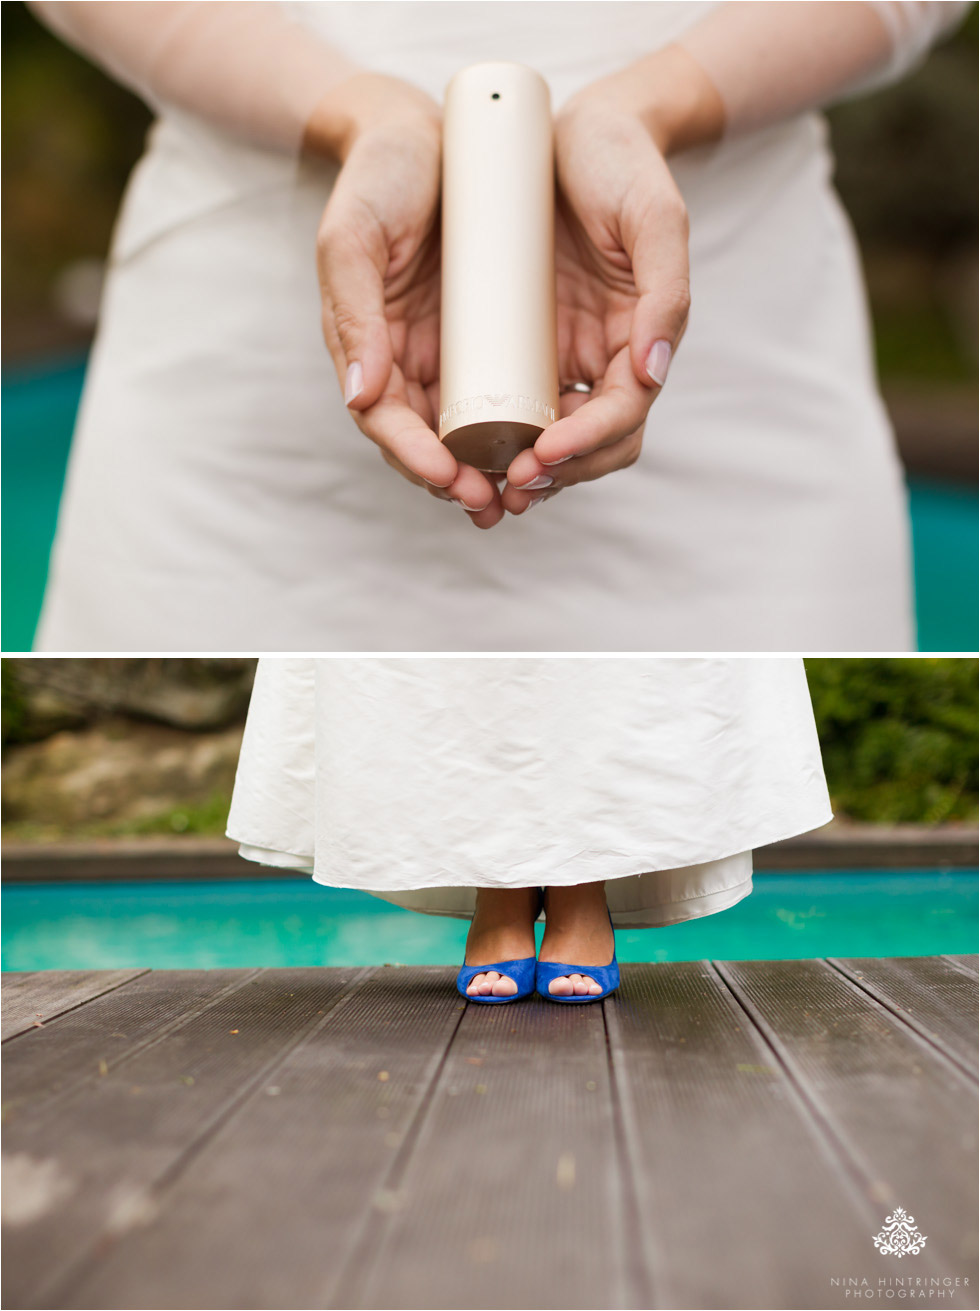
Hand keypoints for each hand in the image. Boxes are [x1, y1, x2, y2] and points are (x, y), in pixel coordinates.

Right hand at [309, 73, 502, 526]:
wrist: (428, 133)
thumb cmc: (379, 180)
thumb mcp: (354, 238)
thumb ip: (353, 315)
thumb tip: (362, 399)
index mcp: (370, 351)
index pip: (387, 425)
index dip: (415, 459)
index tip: (448, 479)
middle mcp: (412, 366)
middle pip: (432, 445)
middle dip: (460, 481)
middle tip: (493, 504)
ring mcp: (457, 357)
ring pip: (475, 434)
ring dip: (499, 470)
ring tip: (528, 492)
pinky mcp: (501, 341)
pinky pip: (516, 397)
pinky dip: (531, 429)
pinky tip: (556, 449)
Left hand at [502, 49, 720, 514]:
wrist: (567, 129)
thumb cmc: (619, 164)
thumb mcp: (655, 216)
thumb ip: (666, 293)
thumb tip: (652, 374)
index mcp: (639, 339)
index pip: (622, 417)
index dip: (588, 443)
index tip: (546, 452)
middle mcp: (599, 360)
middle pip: (587, 446)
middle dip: (554, 475)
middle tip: (510, 488)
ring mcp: (556, 357)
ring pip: (545, 440)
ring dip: (518, 474)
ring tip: (480, 490)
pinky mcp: (513, 347)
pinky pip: (503, 408)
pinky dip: (486, 441)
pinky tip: (455, 455)